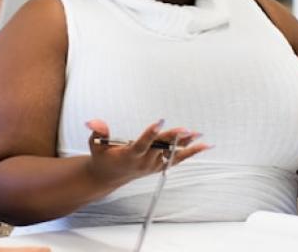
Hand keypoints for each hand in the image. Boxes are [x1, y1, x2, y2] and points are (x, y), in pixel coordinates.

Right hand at [84, 118, 209, 188]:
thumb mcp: (96, 144)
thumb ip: (98, 132)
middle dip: (172, 138)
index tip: (159, 121)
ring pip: (171, 153)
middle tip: (185, 129)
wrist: (109, 176)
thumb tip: (93, 121)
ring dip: (185, 144)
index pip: (141, 144)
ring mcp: (153, 165)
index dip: (151, 133)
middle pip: (160, 148)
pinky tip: (204, 145)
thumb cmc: (103, 157)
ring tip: (197, 134)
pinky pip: (178, 159)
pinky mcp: (160, 166)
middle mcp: (143, 162)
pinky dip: (192, 152)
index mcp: (128, 156)